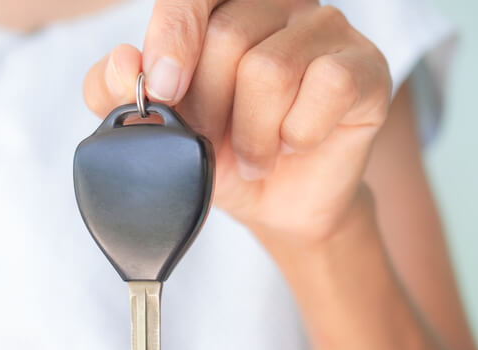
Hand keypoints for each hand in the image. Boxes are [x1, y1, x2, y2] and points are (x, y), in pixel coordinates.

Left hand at [83, 0, 391, 245]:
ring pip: (271, 68)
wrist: (273, 201)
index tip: (162, 91)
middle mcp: (276, 4)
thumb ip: (113, 93)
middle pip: (229, 36)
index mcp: (221, 8)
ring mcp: (325, 29)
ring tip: (254, 155)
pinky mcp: (365, 66)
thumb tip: (122, 60)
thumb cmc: (216, 152)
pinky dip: (297, 133)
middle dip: (211, 107)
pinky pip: (326, 86)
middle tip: (216, 142)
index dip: (174, 35)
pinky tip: (294, 144)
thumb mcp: (154, 130)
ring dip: (252, 134)